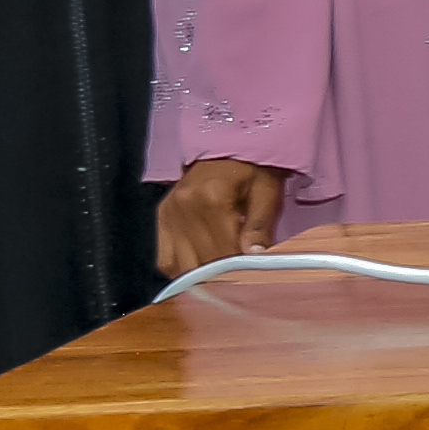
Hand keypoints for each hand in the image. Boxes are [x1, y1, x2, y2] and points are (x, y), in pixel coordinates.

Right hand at [156, 158, 292, 278]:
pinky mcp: (162, 219)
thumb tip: (254, 256)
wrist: (226, 149)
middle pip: (200, 263)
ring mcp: (169, 215)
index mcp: (212, 199)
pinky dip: (183, 269)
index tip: (252, 278)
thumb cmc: (251, 168)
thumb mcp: (266, 191)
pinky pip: (166, 260)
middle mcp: (184, 208)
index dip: (239, 272)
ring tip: (223, 275)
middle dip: (223, 277)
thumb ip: (260, 225)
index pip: (223, 253)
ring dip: (203, 277)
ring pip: (181, 267)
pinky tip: (202, 266)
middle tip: (241, 280)